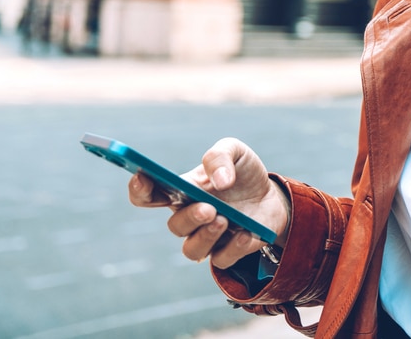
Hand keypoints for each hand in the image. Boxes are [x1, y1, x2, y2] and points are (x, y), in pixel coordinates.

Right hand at [128, 137, 289, 268]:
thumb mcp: (235, 151)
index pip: (148, 195)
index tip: (142, 178)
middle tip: (208, 208)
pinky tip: (246, 234)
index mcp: (182, 191)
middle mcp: (189, 217)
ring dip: (205, 237)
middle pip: (175, 226)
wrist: (272, 195)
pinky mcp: (229, 251)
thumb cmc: (243, 173)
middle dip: (189, 217)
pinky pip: (222, 259)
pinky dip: (234, 248)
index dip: (139, 189)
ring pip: (192, 250)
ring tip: (223, 220)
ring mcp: (207, 237)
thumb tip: (219, 181)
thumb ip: (220, 156)